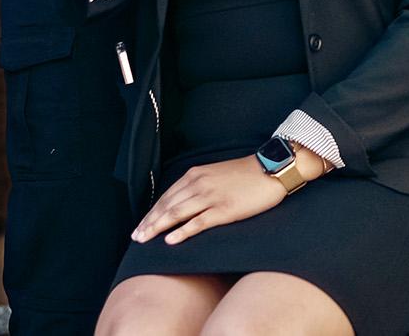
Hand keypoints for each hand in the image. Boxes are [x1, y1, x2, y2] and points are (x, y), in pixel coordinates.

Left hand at [132, 156, 284, 244]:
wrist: (272, 168)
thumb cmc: (245, 173)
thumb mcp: (215, 174)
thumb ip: (198, 185)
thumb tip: (181, 201)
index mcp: (195, 175)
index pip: (166, 197)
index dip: (151, 213)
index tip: (140, 226)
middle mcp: (199, 185)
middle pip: (166, 206)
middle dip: (149, 223)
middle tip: (136, 237)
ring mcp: (211, 197)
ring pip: (176, 214)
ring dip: (158, 228)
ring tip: (145, 240)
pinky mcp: (224, 210)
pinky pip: (198, 222)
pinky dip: (182, 232)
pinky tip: (170, 240)